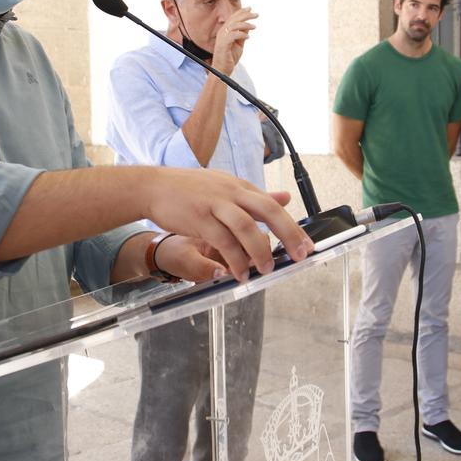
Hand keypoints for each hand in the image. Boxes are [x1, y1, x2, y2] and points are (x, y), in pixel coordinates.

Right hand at [144, 167, 311, 280]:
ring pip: (247, 227)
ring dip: (260, 252)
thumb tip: (286, 196)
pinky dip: (234, 260)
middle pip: (269, 210)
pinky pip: (223, 241)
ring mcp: (216, 204)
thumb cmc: (189, 190)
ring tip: (266, 271)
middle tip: (299, 256)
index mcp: (240, 186)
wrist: (153, 186)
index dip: (293, 226)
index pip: (273, 205)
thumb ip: (254, 197)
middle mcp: (232, 192)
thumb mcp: (225, 187)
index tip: (307, 245)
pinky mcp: (199, 218)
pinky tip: (239, 274)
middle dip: (288, 234)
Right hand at [211, 7, 257, 74]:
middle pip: (234, 19)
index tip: (250, 8)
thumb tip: (248, 27)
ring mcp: (222, 38)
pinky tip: (248, 37)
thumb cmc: (230, 57)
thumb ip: (242, 35)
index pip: (233, 18)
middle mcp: (222, 32)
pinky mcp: (223, 44)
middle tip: (256, 15)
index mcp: (225, 31)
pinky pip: (233, 35)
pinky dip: (241, 34)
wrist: (222, 70)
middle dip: (246, 15)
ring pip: (234, 25)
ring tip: (254, 27)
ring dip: (245, 24)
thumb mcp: (239, 44)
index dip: (241, 12)